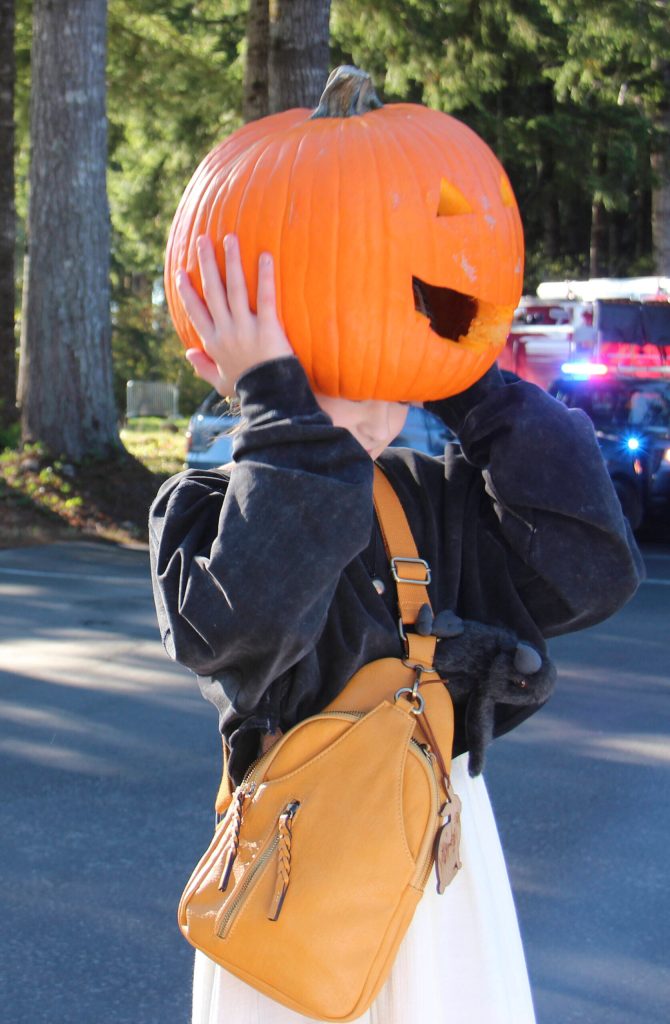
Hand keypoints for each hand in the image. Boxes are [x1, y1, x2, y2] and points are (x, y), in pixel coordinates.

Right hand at [175, 234, 292, 394]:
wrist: (270, 398)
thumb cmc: (247, 390)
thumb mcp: (220, 382)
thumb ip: (203, 367)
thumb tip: (187, 353)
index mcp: (213, 343)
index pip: (195, 311)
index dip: (186, 291)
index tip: (180, 272)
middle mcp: (225, 331)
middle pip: (212, 291)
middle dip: (206, 264)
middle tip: (202, 240)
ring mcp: (245, 328)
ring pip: (234, 288)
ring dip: (230, 261)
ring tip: (229, 237)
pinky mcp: (268, 327)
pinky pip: (265, 297)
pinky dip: (264, 276)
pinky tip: (264, 256)